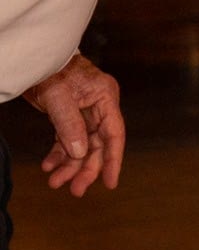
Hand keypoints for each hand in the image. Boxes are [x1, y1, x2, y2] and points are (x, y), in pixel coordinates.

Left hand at [27, 53, 125, 194]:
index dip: (113, 159)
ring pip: (82, 146)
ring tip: (55, 182)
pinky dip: (58, 154)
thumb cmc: (50, 70)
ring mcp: (85, 111)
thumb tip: (79, 153)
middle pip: (98, 144)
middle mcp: (99, 106)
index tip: (110, 182)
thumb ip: (70, 124)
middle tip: (75, 190)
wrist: (34, 59)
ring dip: (69, 165)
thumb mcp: (58, 96)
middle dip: (86, 168)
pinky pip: (67, 140)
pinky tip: (49, 165)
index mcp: (105, 97)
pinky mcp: (69, 115)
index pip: (114, 133)